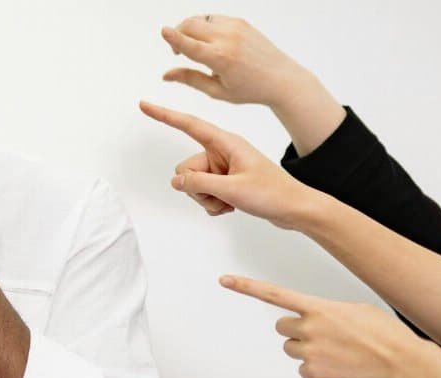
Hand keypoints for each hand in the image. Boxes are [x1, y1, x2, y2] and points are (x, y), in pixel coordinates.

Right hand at [140, 102, 315, 227]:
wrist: (295, 209)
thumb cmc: (272, 193)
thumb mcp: (231, 189)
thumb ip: (198, 184)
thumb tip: (176, 181)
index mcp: (226, 143)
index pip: (188, 125)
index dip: (165, 116)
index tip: (145, 105)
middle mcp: (222, 153)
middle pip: (187, 168)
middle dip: (197, 188)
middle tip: (221, 195)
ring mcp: (224, 168)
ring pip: (193, 184)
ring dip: (207, 199)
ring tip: (230, 201)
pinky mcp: (226, 182)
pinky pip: (204, 194)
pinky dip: (213, 204)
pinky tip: (231, 206)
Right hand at [160, 16, 315, 108]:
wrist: (280, 78)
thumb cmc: (250, 89)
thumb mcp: (216, 91)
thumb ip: (189, 79)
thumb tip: (166, 75)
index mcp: (220, 58)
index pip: (190, 44)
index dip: (173, 38)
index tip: (162, 31)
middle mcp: (228, 38)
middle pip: (190, 25)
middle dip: (178, 34)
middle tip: (178, 51)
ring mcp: (236, 27)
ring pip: (200, 19)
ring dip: (190, 29)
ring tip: (195, 46)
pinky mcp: (241, 22)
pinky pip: (214, 18)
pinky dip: (205, 26)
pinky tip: (209, 41)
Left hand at [222, 275, 427, 377]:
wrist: (403, 364)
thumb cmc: (386, 336)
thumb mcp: (357, 310)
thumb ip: (329, 310)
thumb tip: (319, 317)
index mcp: (319, 307)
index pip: (274, 294)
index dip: (246, 287)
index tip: (225, 280)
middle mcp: (309, 327)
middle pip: (282, 327)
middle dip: (298, 331)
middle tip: (324, 337)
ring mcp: (309, 351)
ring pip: (292, 349)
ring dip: (307, 350)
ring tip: (337, 353)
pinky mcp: (313, 372)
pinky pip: (304, 370)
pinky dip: (318, 371)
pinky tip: (339, 368)